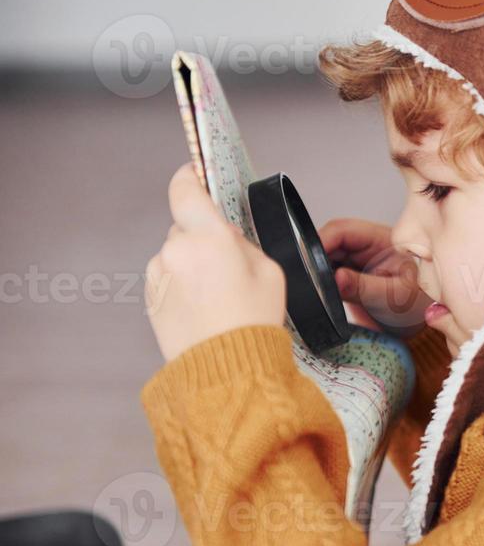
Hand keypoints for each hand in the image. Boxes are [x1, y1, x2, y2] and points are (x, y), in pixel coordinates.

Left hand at [145, 163, 286, 361]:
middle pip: (186, 227)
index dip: (190, 177)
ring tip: (218, 295)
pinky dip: (183, 286)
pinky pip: (168, 278)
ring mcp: (158, 273)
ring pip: (176, 254)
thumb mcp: (270, 272)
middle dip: (205, 238)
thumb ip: (244, 244)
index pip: (185, 188)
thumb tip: (228, 237)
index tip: (197, 176)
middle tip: (230, 264)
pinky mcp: (150, 296)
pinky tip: (205, 308)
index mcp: (209, 236)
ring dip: (193, 264)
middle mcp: (176, 249)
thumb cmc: (253, 321)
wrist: (226, 370)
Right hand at [319, 217, 432, 336]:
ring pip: (324, 259)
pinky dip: (321, 284)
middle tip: (310, 280)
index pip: (342, 230)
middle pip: (328, 243)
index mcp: (380, 240)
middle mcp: (365, 247)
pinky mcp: (349, 278)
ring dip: (317, 273)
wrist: (424, 322)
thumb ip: (364, 287)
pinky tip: (323, 295)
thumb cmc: (421, 303)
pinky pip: (327, 275)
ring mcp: (355, 262)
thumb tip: (336, 278)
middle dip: (315, 259)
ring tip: (321, 290)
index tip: (307, 259)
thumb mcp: (395, 296)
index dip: (321, 241)